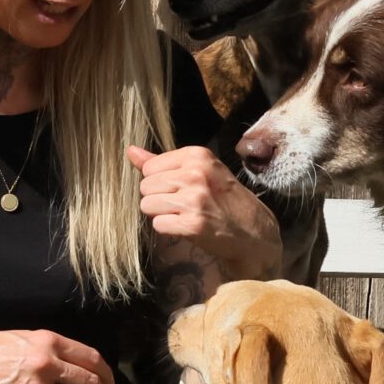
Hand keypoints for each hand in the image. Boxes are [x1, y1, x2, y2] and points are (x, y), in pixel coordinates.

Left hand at [129, 144, 282, 281]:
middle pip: (145, 186)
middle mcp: (195, 174)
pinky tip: (187, 228)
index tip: (181, 189)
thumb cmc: (225, 200)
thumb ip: (162, 162)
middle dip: (158, 198)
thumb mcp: (200, 172)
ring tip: (184, 215)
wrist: (254, 232)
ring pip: (147, 205)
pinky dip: (169, 229)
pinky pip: (158, 225)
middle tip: (183, 205)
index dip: (160, 182)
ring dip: (162, 214)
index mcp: (197, 156)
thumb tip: (130, 151)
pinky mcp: (192, 224)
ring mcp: (194, 199)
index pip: (149, 167)